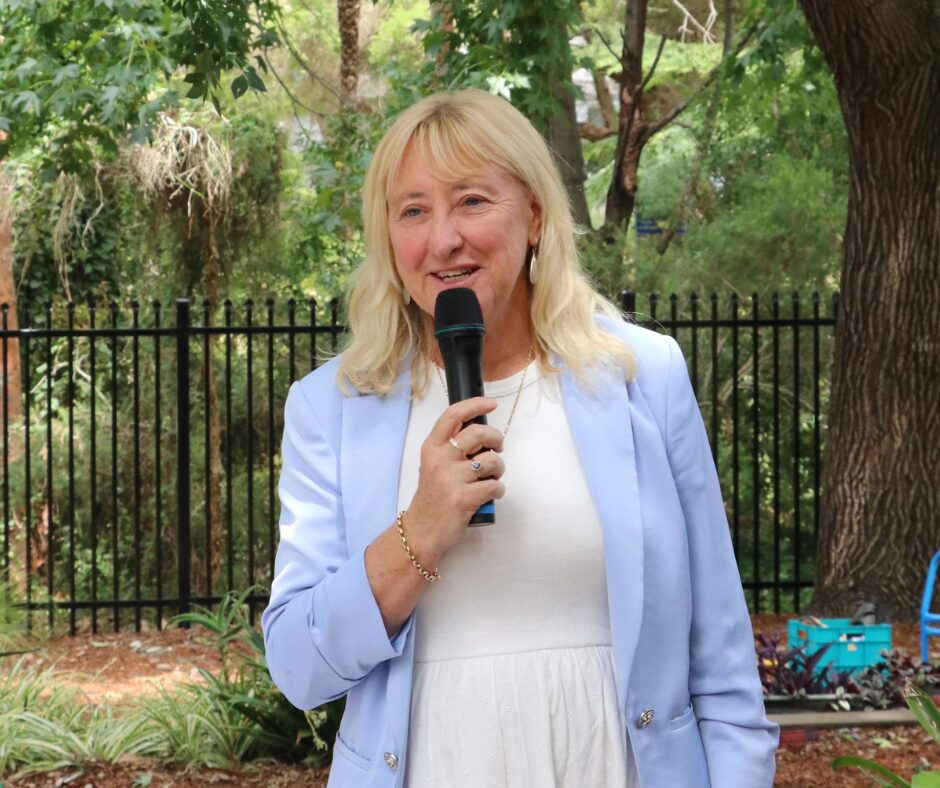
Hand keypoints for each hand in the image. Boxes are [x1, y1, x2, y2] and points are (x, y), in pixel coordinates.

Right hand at [404, 397, 505, 560]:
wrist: (421, 531)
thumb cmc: (432, 497)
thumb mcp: (433, 466)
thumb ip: (451, 449)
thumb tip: (482, 434)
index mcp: (431, 448)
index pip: (453, 415)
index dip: (475, 404)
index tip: (491, 403)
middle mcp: (440, 460)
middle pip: (478, 433)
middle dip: (496, 439)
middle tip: (498, 447)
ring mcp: (452, 479)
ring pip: (492, 461)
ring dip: (498, 469)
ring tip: (491, 478)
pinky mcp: (464, 498)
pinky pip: (495, 486)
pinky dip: (497, 490)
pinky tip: (489, 496)